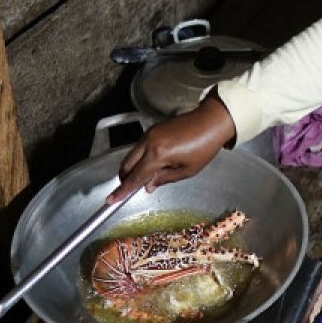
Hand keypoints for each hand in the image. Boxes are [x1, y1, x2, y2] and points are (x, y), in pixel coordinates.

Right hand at [105, 96, 236, 203]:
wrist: (211, 121)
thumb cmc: (204, 147)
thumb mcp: (187, 171)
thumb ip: (164, 179)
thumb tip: (147, 186)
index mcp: (158, 154)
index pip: (135, 177)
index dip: (122, 191)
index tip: (110, 200)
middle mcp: (149, 142)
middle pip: (126, 165)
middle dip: (125, 179)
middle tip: (130, 190)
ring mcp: (149, 134)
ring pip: (131, 155)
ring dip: (133, 168)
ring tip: (148, 177)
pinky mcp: (153, 129)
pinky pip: (139, 147)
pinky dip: (140, 159)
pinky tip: (152, 165)